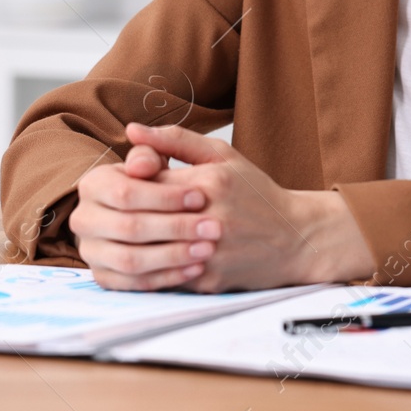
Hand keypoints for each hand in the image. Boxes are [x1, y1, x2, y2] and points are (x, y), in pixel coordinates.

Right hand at [67, 136, 219, 291]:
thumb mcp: (180, 159)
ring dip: (171, 256)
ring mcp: (91, 251)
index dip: (164, 196)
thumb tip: (135, 131)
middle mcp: (84, 218)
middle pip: (129, 227)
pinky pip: (133, 284)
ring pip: (130, 259)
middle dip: (174, 228)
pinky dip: (165, 278)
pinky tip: (195, 269)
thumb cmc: (176, 185)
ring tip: (207, 250)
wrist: (176, 220)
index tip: (201, 197)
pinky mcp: (105, 277)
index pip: (126, 192)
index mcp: (94, 183)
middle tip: (213, 228)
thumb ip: (162, 145)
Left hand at [128, 122, 376, 292]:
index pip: (147, 180)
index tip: (130, 182)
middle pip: (142, 217)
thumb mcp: (221, 155)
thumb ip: (175, 140)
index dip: (131, 181)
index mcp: (210, 183)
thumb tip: (131, 130)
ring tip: (126, 232)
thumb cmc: (255, 192)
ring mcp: (208, 254)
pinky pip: (163, 275)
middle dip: (126, 212)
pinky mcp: (207, 280)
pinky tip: (146, 255)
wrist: (293, 238)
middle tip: (116, 209)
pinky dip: (150, 266)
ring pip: (148, 250)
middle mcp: (210, 220)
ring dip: (133, 242)